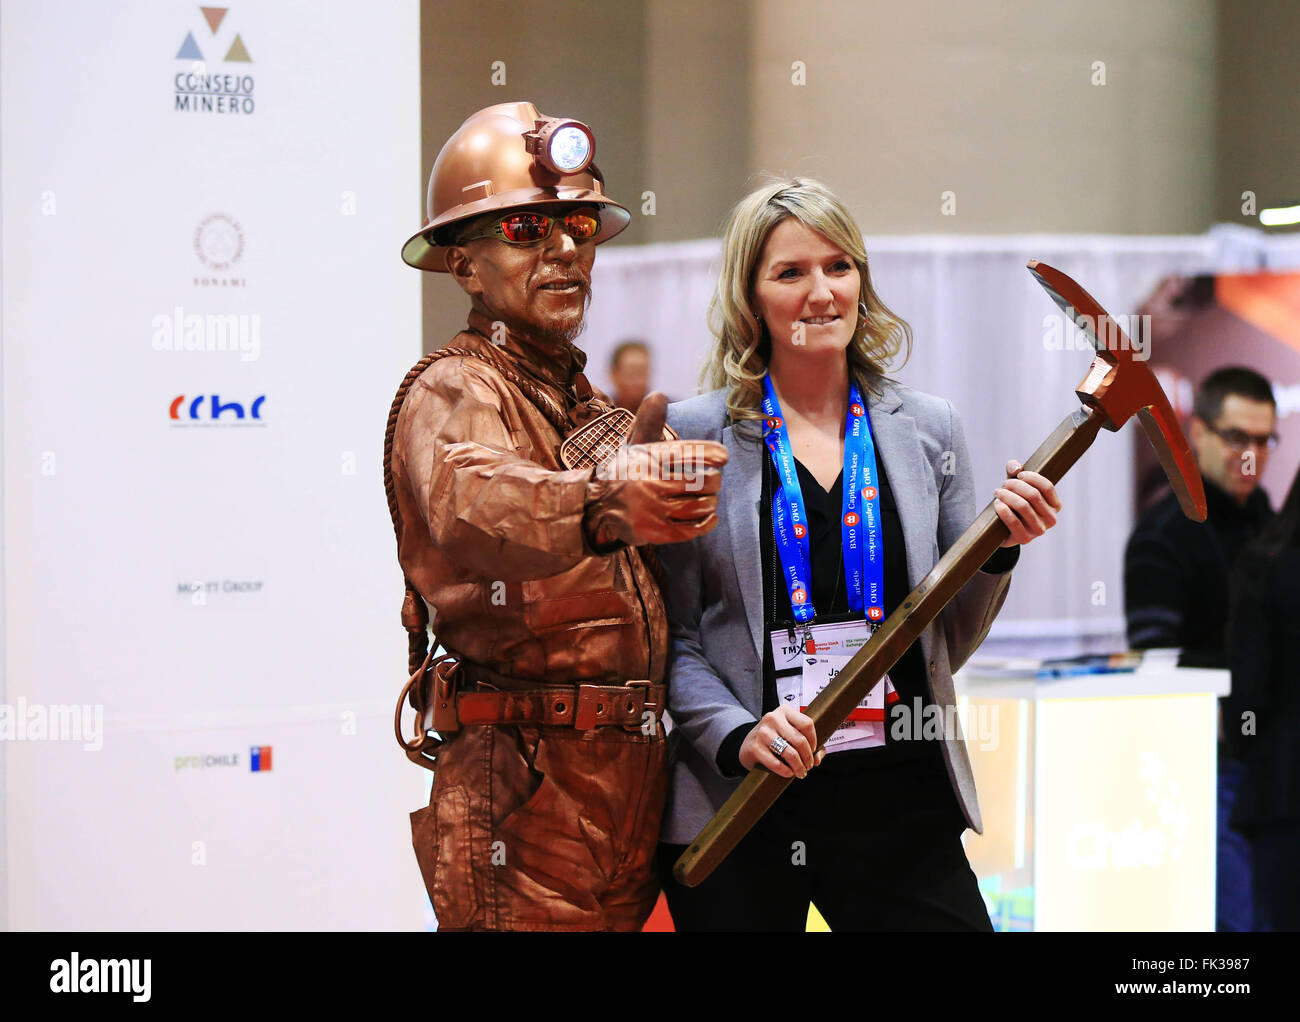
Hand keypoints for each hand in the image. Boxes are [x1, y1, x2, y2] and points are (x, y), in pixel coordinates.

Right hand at [583, 393, 728, 548]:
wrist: (595, 506)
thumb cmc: (624, 472)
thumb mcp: (633, 445)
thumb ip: (649, 421)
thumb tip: (659, 394)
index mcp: (648, 457)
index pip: (687, 451)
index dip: (710, 453)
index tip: (723, 457)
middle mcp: (649, 482)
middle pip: (701, 481)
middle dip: (714, 481)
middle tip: (714, 480)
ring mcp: (652, 510)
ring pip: (700, 505)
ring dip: (711, 502)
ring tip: (710, 498)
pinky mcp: (655, 533)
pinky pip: (692, 529)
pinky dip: (707, 523)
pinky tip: (711, 517)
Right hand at [738, 704, 825, 778]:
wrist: (748, 744)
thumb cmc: (775, 739)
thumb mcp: (791, 734)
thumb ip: (810, 744)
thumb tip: (818, 759)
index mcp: (784, 711)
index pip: (807, 724)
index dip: (814, 740)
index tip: (813, 750)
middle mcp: (773, 718)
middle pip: (799, 740)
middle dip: (808, 757)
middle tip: (808, 766)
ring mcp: (762, 732)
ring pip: (789, 752)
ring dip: (798, 766)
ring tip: (801, 772)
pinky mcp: (755, 747)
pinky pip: (776, 763)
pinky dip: (786, 771)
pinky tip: (789, 773)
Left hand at [993, 459, 1062, 546]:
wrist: (1003, 528)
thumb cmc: (1013, 501)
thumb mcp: (1016, 484)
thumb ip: (1016, 470)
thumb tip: (1015, 468)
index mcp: (1055, 505)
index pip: (1047, 487)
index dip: (1032, 477)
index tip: (1019, 474)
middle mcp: (1051, 519)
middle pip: (1033, 495)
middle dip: (1015, 485)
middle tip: (1004, 484)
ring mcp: (1039, 530)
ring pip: (1023, 506)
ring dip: (1007, 496)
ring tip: (998, 492)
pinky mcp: (1025, 539)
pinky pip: (1014, 522)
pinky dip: (1003, 510)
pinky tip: (997, 504)